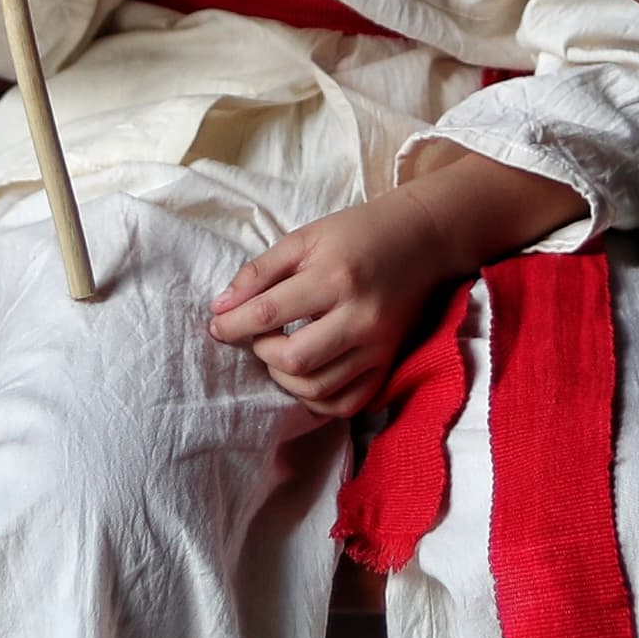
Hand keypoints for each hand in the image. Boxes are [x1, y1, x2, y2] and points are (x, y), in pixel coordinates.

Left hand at [209, 194, 460, 418]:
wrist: (421, 239)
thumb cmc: (357, 234)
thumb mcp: (305, 238)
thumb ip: (260, 272)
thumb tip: (221, 308)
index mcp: (335, 277)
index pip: (269, 313)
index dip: (233, 324)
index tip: (217, 325)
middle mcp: (360, 317)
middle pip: (294, 360)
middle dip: (261, 352)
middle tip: (258, 336)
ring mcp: (378, 345)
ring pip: (318, 388)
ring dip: (284, 378)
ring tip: (279, 354)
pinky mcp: (389, 362)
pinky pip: (348, 403)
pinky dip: (317, 400)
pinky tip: (305, 377)